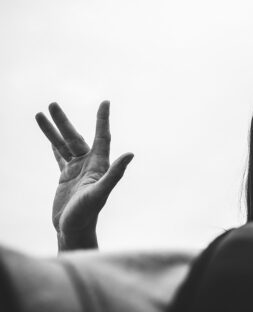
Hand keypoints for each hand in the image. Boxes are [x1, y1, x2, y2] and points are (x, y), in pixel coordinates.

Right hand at [35, 101, 133, 249]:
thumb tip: (130, 154)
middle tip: (52, 103)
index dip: (103, 119)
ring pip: (63, 144)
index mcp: (99, 164)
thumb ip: (115, 173)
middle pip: (75, 137)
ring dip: (53, 130)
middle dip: (63, 121)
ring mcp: (77, 169)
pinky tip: (49, 136)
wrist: (74, 230)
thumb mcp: (100, 192)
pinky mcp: (65, 177)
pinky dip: (53, 145)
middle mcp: (89, 164)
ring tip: (41, 113)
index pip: (102, 136)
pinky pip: (59, 156)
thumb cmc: (88, 214)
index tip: (105, 102)